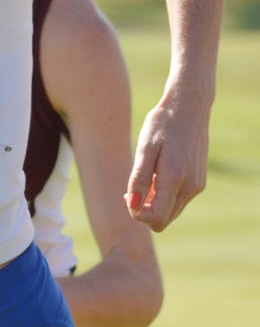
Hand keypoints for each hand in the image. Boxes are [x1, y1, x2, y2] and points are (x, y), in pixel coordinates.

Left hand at [125, 99, 208, 231]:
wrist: (189, 107)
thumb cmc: (162, 124)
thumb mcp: (145, 147)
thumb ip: (139, 178)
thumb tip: (132, 205)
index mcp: (175, 178)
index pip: (156, 218)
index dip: (137, 214)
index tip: (127, 196)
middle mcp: (191, 186)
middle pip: (164, 220)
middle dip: (145, 210)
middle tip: (132, 188)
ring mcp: (198, 185)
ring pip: (172, 212)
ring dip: (155, 203)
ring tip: (145, 178)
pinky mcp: (200, 181)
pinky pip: (179, 200)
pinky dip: (166, 195)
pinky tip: (157, 175)